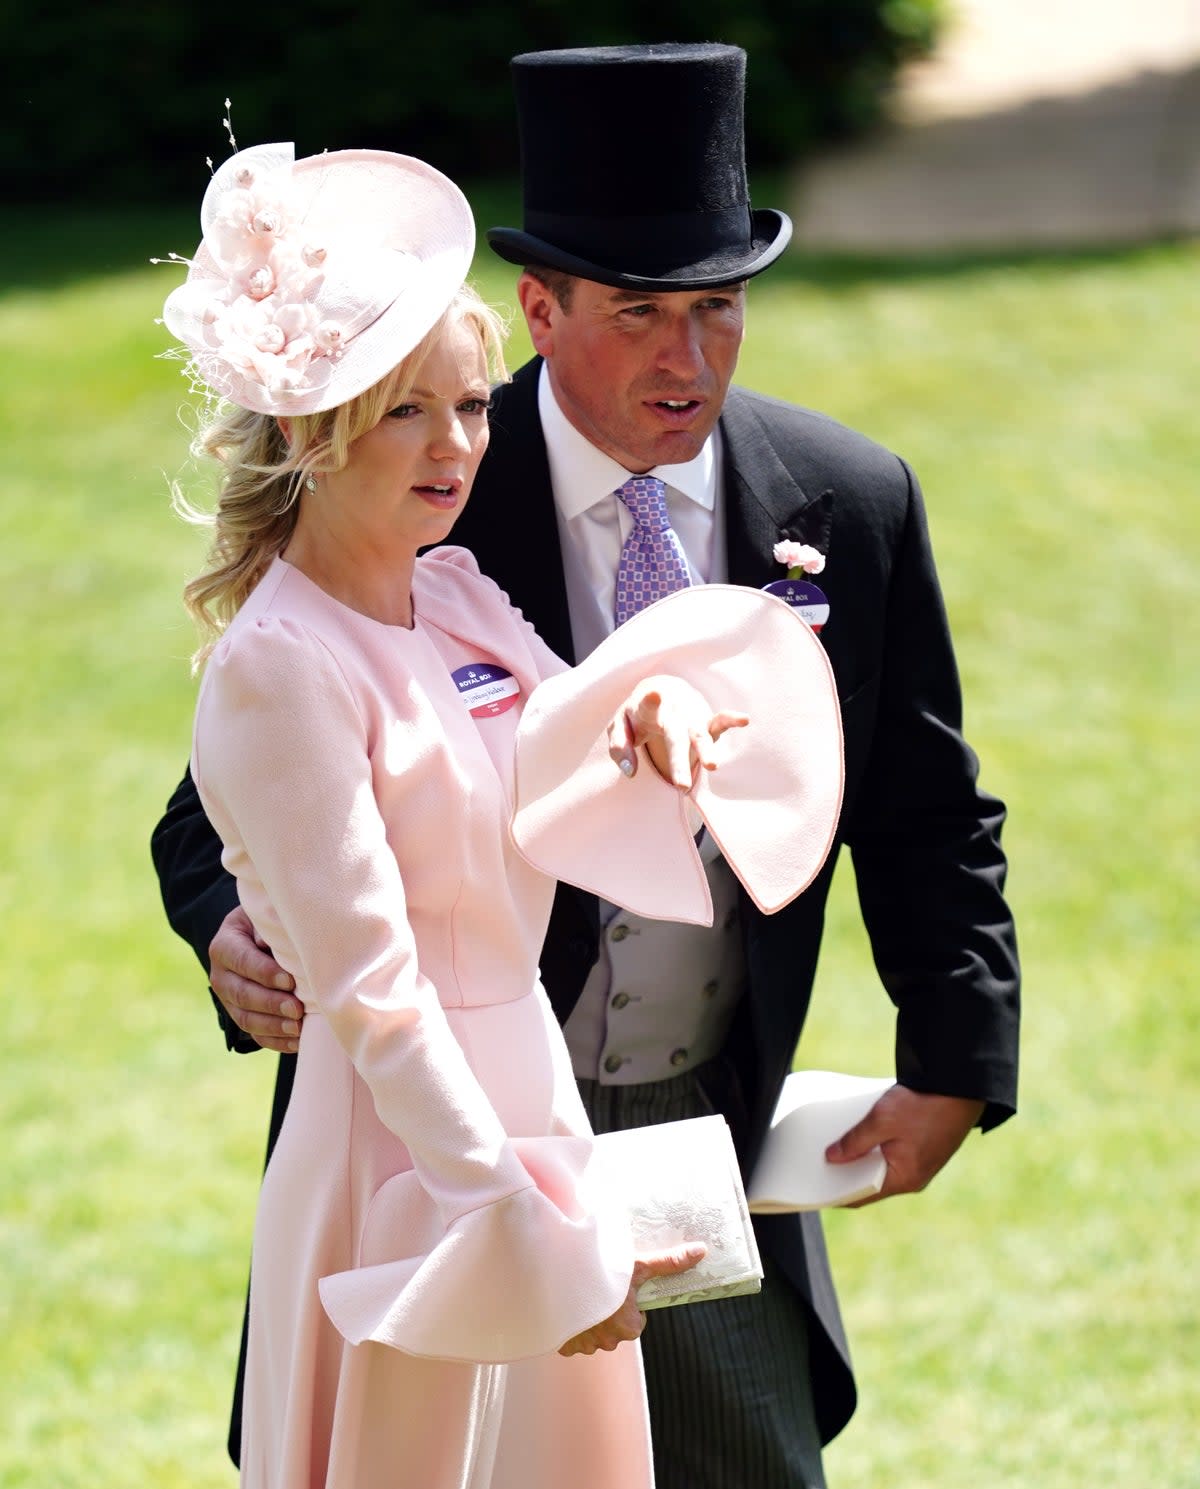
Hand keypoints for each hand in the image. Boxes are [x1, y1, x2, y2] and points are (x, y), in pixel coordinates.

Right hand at [209, 906, 302, 1053]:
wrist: (257, 939)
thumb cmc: (267, 925)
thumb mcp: (264, 919)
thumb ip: (268, 929)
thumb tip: (271, 943)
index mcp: (224, 946)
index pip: (242, 961)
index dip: (264, 973)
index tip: (289, 981)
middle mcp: (220, 976)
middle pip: (242, 994)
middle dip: (271, 1003)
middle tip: (297, 1009)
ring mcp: (228, 1000)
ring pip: (246, 1018)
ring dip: (273, 1026)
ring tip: (297, 1028)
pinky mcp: (241, 1016)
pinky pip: (254, 1034)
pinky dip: (275, 1040)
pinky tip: (296, 1041)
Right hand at [558, 1242, 706, 1356]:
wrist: (560, 1277)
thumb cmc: (603, 1273)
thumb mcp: (638, 1265)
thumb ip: (669, 1263)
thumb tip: (702, 1251)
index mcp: (628, 1327)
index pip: (634, 1321)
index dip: (627, 1303)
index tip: (617, 1287)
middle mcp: (607, 1343)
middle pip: (614, 1328)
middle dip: (608, 1311)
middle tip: (599, 1287)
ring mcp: (583, 1346)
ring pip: (592, 1333)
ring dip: (588, 1318)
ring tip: (582, 1293)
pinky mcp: (563, 1346)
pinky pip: (571, 1338)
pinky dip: (570, 1325)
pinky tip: (568, 1306)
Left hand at [608, 676, 747, 788]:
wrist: (660, 689)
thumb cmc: (636, 715)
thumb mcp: (619, 726)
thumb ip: (620, 747)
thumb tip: (630, 772)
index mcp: (647, 707)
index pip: (647, 705)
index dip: (650, 701)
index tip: (654, 695)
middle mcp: (672, 712)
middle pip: (675, 737)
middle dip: (679, 760)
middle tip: (681, 785)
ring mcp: (690, 717)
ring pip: (699, 735)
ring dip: (706, 750)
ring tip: (712, 766)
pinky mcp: (706, 723)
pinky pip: (720, 721)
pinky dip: (731, 720)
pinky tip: (744, 719)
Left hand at [825, 1086, 984, 1204]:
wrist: (962, 1088)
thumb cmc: (926, 1105)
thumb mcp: (883, 1120)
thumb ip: (855, 1141)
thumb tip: (832, 1158)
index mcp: (904, 1179)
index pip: (860, 1196)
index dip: (835, 1193)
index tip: (815, 1187)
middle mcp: (913, 1178)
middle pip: (869, 1182)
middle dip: (845, 1172)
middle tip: (819, 1162)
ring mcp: (919, 1164)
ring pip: (881, 1167)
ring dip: (861, 1157)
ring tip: (836, 1145)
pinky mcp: (924, 1150)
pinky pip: (892, 1155)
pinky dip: (876, 1148)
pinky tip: (862, 1133)